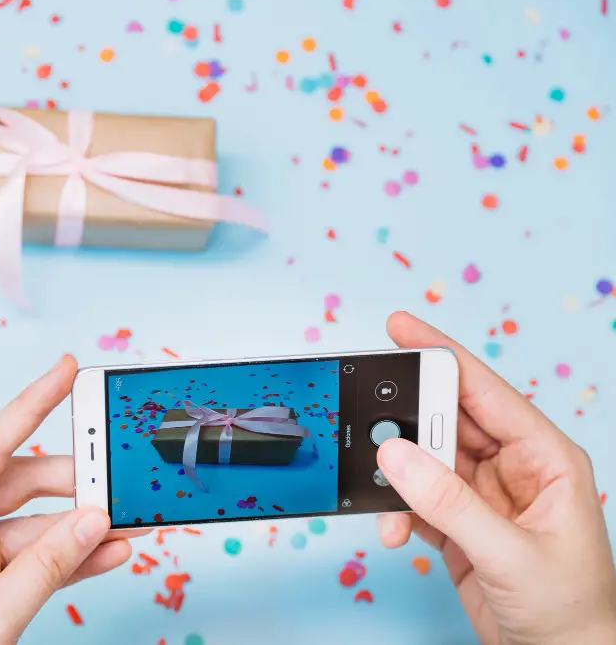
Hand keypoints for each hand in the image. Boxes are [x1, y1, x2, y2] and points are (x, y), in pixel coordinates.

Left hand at [0, 355, 136, 644]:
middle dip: (72, 479)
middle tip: (119, 472)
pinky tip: (108, 550)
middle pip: (20, 482)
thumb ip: (45, 568)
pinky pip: (35, 558)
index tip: (67, 370)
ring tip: (129, 518)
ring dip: (79, 524)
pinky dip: (70, 557)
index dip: (32, 404)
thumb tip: (93, 521)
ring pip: (34, 523)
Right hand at [376, 312, 615, 644]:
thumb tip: (395, 454)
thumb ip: (448, 502)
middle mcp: (512, 467)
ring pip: (424, 460)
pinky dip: (395, 509)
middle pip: (447, 420)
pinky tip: (393, 528)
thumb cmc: (570, 611)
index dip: (442, 355)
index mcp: (544, 456)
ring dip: (397, 476)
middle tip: (369, 418)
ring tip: (382, 492)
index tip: (400, 329)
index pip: (486, 391)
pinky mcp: (457, 523)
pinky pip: (414, 498)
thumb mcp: (509, 552)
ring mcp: (481, 495)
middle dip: (407, 421)